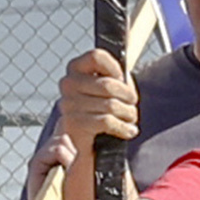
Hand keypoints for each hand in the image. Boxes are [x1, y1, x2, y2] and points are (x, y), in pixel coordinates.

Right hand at [49, 43, 139, 175]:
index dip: (115, 67)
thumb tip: (123, 74)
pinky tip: (129, 130)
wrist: (91, 143)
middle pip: (107, 84)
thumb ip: (114, 75)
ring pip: (110, 104)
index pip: (97, 56)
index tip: (122, 78)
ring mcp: (68, 103)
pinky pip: (106, 121)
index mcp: (75, 68)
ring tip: (130, 118)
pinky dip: (122, 127)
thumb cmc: (104, 108)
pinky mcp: (73, 123)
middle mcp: (67, 83)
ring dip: (127, 114)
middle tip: (132, 106)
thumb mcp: (111, 86)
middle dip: (127, 97)